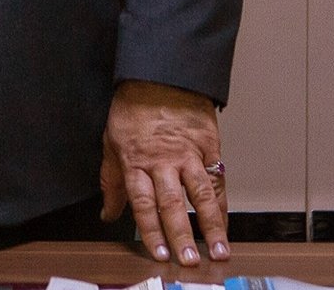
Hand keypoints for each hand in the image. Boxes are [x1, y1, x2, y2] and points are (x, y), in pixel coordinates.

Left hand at [99, 80, 227, 266]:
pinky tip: (225, 222)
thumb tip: (107, 212)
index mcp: (136, 162)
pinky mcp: (208, 145)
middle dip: (180, 235)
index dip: (151, 231)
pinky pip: (217, 178)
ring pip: (200, 195)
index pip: (143, 204)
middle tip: (189, 260)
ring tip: (218, 249)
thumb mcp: (110, 142)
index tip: (159, 253)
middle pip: (172, 204)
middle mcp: (162, 161)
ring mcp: (187, 154)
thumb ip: (111, 181)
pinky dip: (222, 202)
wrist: (160, 74)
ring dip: (210, 226)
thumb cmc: (133, 107)